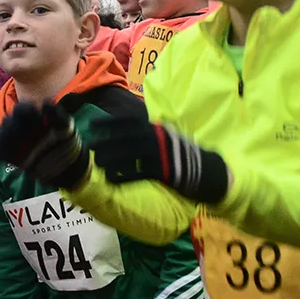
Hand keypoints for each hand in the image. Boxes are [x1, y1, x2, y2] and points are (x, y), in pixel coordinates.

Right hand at [0, 101, 89, 188]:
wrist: (68, 165)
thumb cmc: (67, 141)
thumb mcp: (66, 126)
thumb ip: (57, 114)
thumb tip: (45, 102)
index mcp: (31, 117)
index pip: (20, 109)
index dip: (25, 111)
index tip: (37, 118)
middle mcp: (21, 128)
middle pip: (8, 121)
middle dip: (14, 125)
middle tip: (25, 132)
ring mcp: (16, 143)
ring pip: (0, 136)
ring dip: (4, 138)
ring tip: (15, 143)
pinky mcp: (13, 157)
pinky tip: (3, 155)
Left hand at [89, 113, 229, 203]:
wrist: (209, 172)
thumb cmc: (184, 155)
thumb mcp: (168, 137)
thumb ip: (151, 130)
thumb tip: (131, 123)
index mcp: (158, 128)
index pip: (131, 119)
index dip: (111, 121)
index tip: (93, 123)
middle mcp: (158, 138)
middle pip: (127, 136)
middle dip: (107, 140)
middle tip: (90, 146)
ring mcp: (162, 154)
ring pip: (131, 154)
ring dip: (113, 158)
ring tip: (98, 163)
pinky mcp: (165, 172)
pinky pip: (140, 172)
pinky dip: (124, 176)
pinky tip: (112, 179)